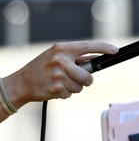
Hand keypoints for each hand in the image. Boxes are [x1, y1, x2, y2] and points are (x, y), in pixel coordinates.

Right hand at [3, 41, 117, 107]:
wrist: (21, 83)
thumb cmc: (42, 67)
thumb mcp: (57, 56)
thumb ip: (77, 57)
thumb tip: (98, 58)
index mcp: (62, 49)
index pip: (88, 46)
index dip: (104, 48)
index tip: (115, 50)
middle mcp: (61, 60)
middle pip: (88, 76)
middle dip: (86, 80)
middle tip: (77, 78)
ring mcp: (58, 75)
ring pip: (80, 87)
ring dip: (74, 87)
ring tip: (60, 82)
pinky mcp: (56, 88)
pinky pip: (71, 94)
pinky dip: (65, 93)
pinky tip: (55, 88)